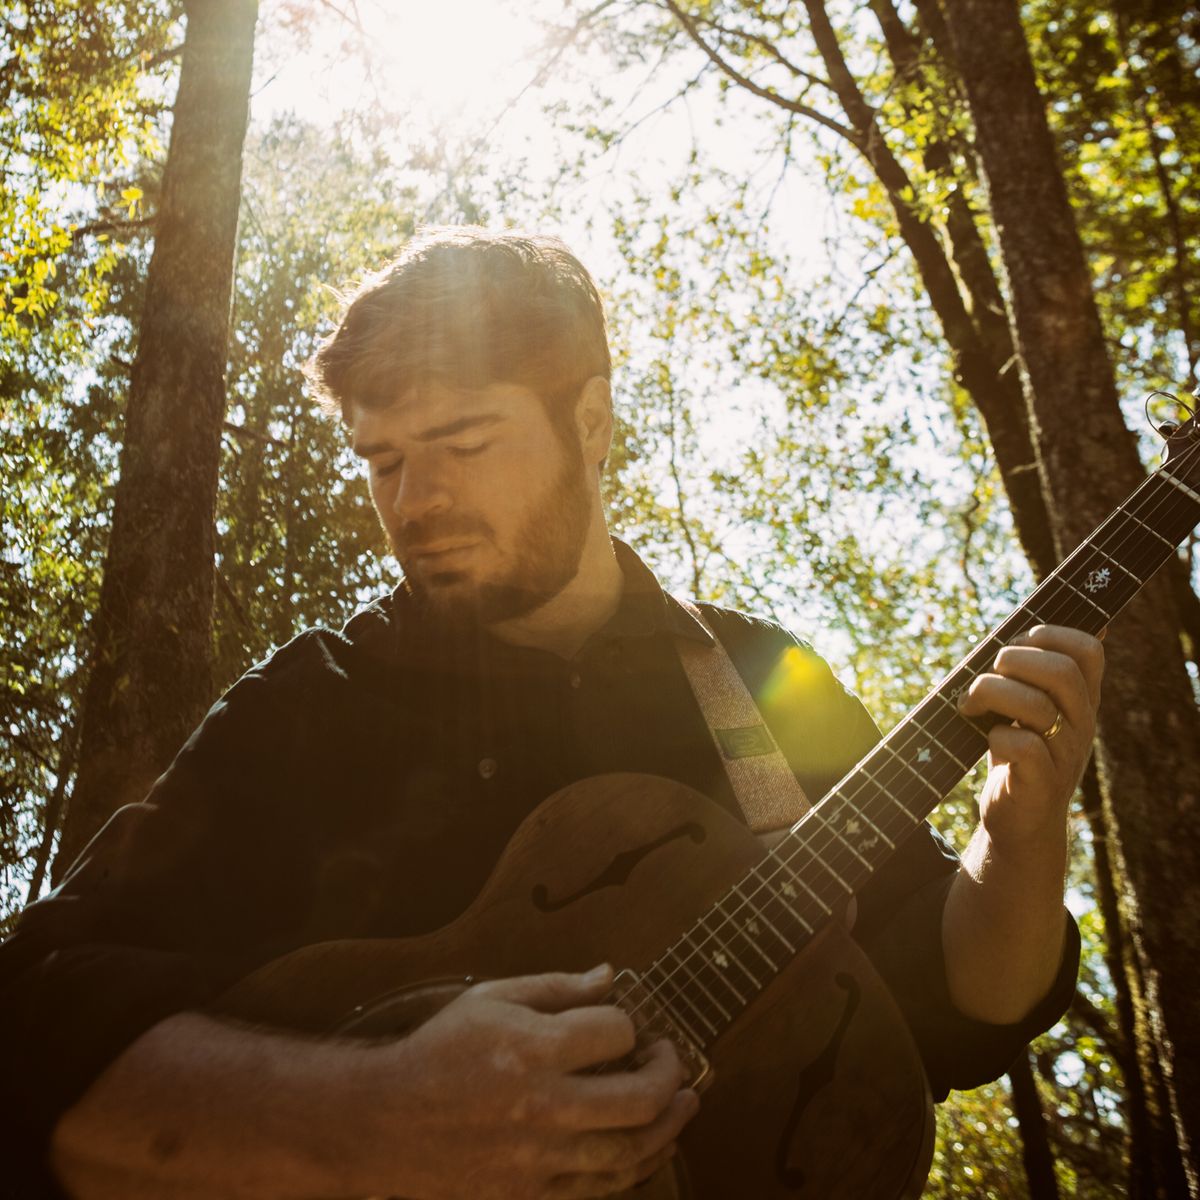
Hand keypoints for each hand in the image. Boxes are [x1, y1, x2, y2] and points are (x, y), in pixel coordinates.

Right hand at [361, 965, 698, 1199]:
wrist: (383, 1123)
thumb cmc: (439, 1052)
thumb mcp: (489, 998)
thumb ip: (555, 987)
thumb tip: (609, 976)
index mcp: (532, 1049)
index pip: (616, 1032)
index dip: (631, 1024)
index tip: (628, 1025)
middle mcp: (542, 1107)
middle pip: (640, 1100)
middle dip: (672, 1078)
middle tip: (676, 1063)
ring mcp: (538, 1159)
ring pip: (630, 1153)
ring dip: (669, 1129)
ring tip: (685, 1107)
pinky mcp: (529, 1196)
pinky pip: (599, 1190)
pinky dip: (633, 1169)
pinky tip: (648, 1149)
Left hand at [957, 624, 1103, 849]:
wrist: (1019, 821)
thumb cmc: (1015, 754)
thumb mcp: (1026, 709)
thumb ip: (1027, 674)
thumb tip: (1027, 626)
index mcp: (1081, 699)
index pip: (1088, 650)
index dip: (1050, 635)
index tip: (1016, 645)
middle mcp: (1082, 723)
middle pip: (1060, 671)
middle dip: (1012, 661)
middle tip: (985, 679)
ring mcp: (1065, 754)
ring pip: (1036, 705)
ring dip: (990, 694)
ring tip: (970, 706)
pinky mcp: (1042, 783)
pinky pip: (1023, 745)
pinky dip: (997, 736)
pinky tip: (988, 740)